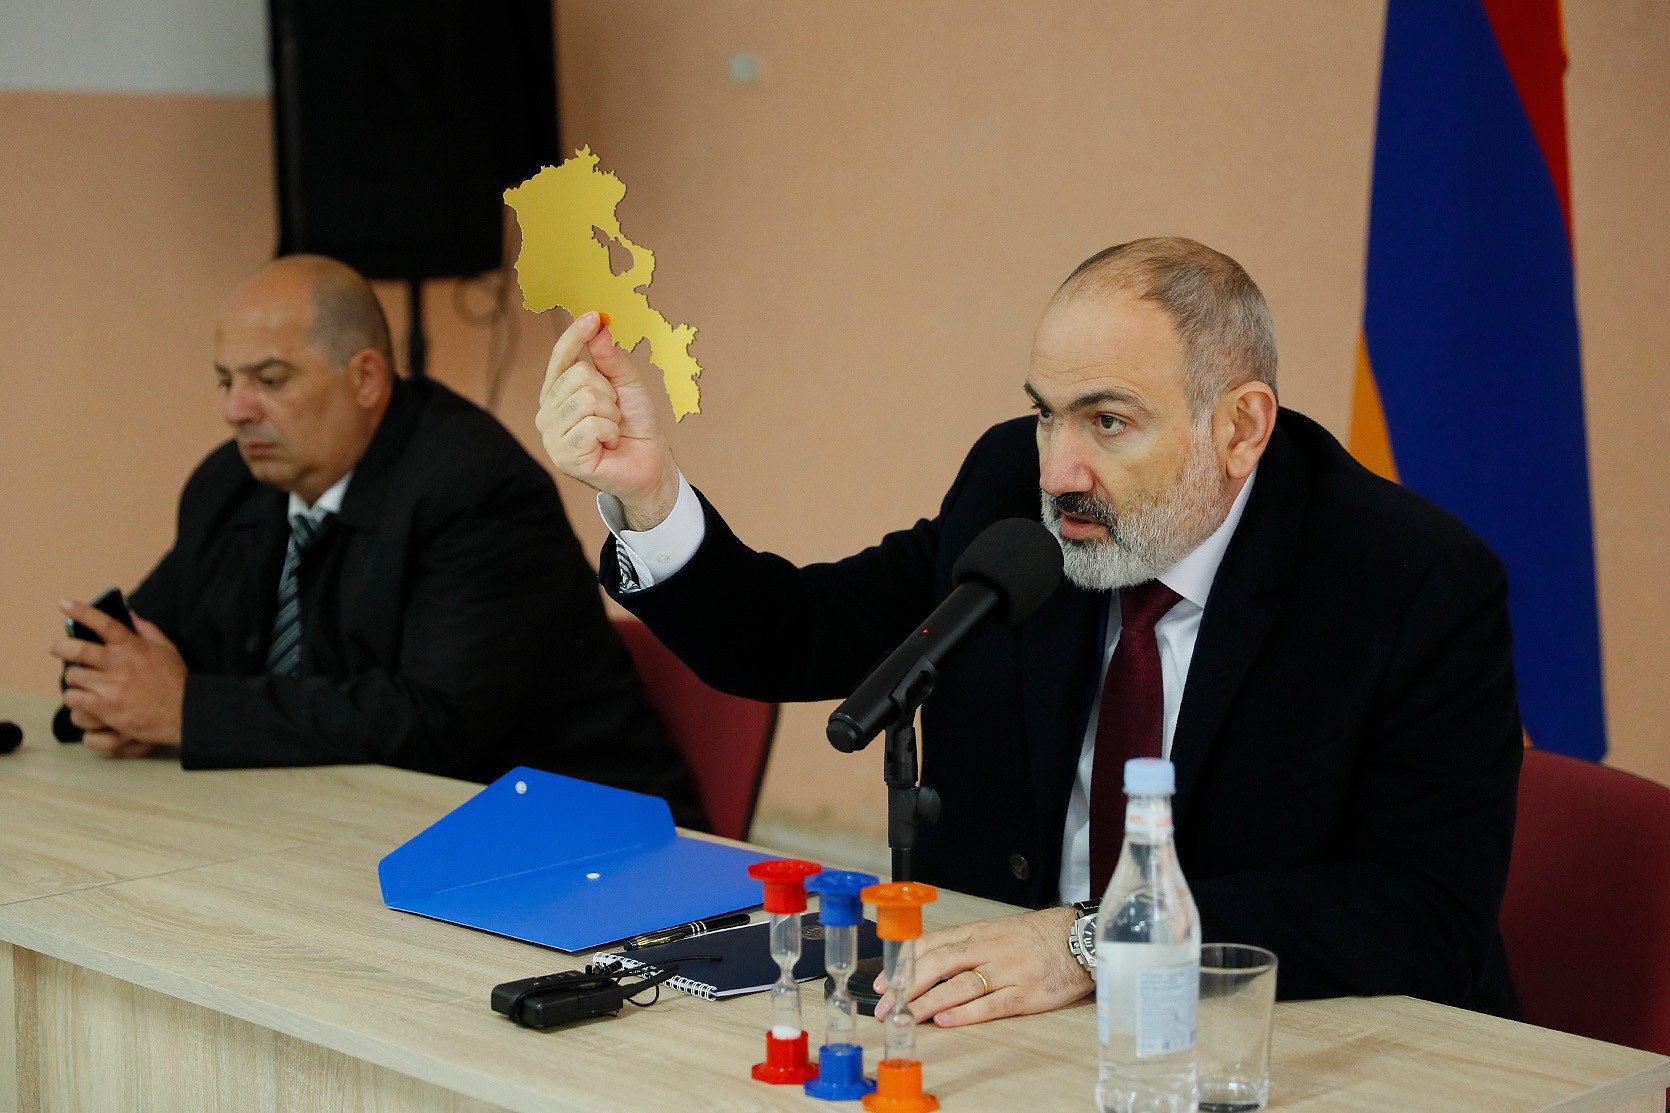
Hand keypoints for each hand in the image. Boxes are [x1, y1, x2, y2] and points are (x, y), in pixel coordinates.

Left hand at [51, 600, 187, 747]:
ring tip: (78, 682)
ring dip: (73, 680)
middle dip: (60, 647)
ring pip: (72, 678)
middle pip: (77, 650)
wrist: (183, 713)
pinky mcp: (106, 709)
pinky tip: (81, 700)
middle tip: (55, 647)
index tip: (63, 603)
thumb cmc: (175, 681)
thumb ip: (147, 630)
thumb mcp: (166, 649)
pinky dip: (74, 699)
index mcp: (133, 647)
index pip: (104, 623)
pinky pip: (74, 700)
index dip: (81, 611)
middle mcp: (119, 664)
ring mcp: (111, 687)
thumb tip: (130, 613)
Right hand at [536, 311, 679, 529]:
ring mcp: (553, 436)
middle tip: (614, 412)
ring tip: (612, 429)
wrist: (651, 463)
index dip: (575, 336)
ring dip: (610, 414)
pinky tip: (609, 444)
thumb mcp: (627, 384)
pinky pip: (591, 426)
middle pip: (578, 376)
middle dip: (608, 392)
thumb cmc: (635, 425)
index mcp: (559, 392)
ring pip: (585, 400)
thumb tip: (599, 327)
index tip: (592, 316)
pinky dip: (610, 432)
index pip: (561, 357)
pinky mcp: (564, 456)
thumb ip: (610, 358)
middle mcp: (549, 412)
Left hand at [874, 906, 1090, 1027]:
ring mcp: (1006, 971)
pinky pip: (991, 1004)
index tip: (882, 979)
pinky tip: (946, 1021)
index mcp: (978, 932)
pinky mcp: (1025, 994)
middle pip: (938, 964)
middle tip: (886, 1005)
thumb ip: (967, 944)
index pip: (932, 943)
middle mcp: (987, 949)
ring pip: (959, 986)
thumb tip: (931, 961)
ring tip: (906, 1017)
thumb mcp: (997, 930)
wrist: (1080, 939)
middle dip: (907, 985)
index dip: (903, 963)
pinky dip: (966, 1013)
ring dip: (928, 1003)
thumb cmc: (1038, 936)